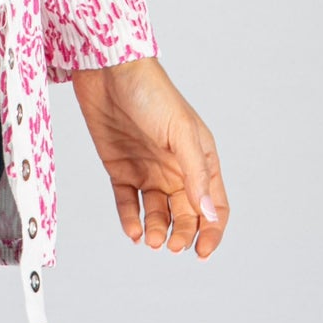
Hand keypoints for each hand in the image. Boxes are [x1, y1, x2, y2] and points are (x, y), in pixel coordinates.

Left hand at [70, 56, 227, 257]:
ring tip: (150, 238)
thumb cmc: (152, 93)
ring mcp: (147, 169)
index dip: (212, 231)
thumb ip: (196, 174)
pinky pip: (128, 203)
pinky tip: (133, 230)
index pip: (214, 205)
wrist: (107, 71)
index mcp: (200, 158)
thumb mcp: (181, 133)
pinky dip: (130, 220)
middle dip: (181, 234)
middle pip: (185, 215)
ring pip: (157, 213)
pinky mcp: (120, 168)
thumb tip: (210, 214)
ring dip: (156, 229)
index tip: (202, 252)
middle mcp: (176, 168)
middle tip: (169, 244)